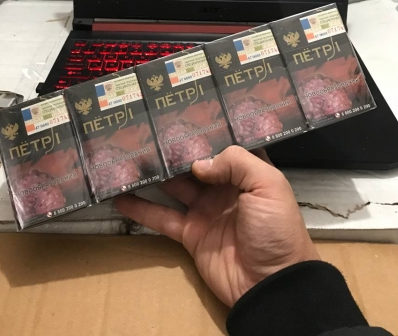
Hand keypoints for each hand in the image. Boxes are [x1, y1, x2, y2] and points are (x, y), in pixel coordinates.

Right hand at [114, 145, 319, 306]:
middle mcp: (225, 187)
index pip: (224, 144)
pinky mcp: (190, 234)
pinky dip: (141, 209)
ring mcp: (205, 211)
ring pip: (174, 186)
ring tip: (128, 157)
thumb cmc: (277, 231)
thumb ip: (236, 163)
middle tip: (147, 131)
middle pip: (194, 162)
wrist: (270, 284)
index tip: (183, 114)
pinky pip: (162, 218)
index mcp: (248, 172)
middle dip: (174, 149)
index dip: (207, 131)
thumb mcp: (268, 186)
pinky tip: (120, 197)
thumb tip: (199, 163)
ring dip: (154, 174)